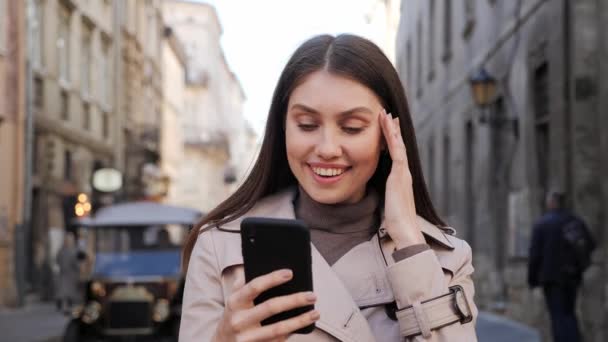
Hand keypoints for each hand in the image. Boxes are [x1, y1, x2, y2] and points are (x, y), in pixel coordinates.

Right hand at [214, 269, 319, 341]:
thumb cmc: (234, 315)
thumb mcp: (234, 298)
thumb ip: (244, 281)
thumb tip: (262, 264)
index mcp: (234, 302)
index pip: (254, 286)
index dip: (272, 278)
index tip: (290, 273)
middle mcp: (239, 320)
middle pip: (271, 307)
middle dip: (294, 300)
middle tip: (312, 295)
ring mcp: (247, 337)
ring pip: (279, 328)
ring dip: (300, 320)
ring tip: (315, 312)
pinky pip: (278, 340)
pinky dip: (293, 331)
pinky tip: (305, 324)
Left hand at [378, 109, 424, 248]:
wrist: (405, 230)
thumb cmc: (396, 222)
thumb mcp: (388, 203)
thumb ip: (385, 195)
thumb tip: (380, 195)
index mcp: (400, 179)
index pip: (396, 155)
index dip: (392, 140)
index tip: (388, 128)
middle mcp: (404, 173)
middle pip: (398, 146)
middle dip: (393, 130)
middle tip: (388, 114)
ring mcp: (403, 173)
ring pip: (397, 145)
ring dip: (391, 129)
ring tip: (386, 114)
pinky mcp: (400, 175)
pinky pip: (396, 152)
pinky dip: (392, 138)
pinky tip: (388, 127)